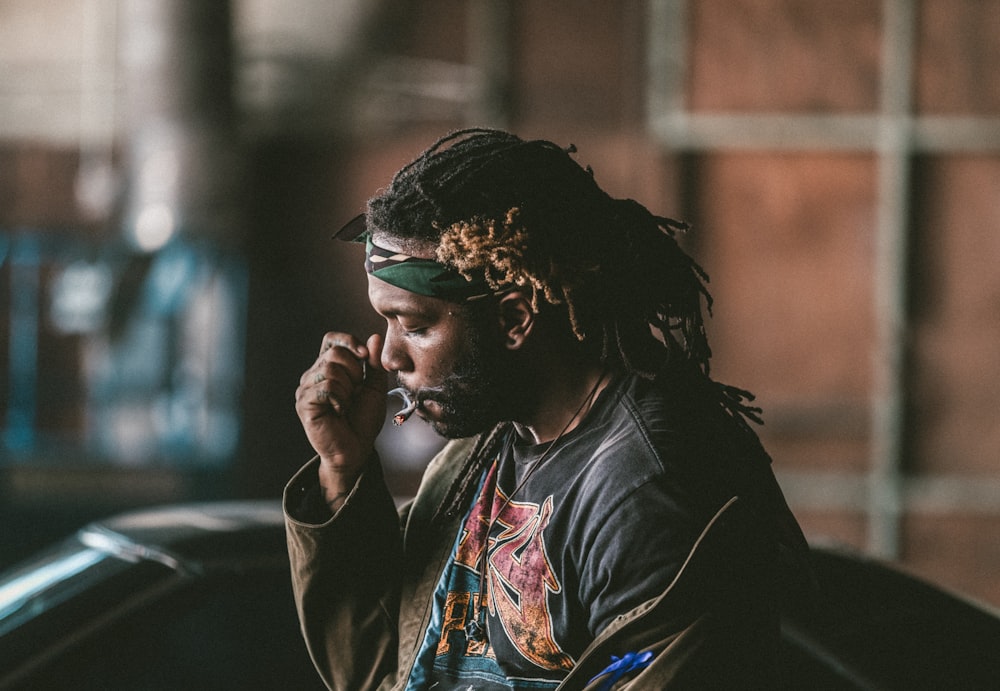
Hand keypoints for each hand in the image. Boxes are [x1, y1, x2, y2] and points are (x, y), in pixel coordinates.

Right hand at [294, 332, 387, 496]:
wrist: (357, 449)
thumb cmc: (363, 420)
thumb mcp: (374, 387)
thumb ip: (374, 363)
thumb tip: (375, 337)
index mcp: (328, 367)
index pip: (332, 339)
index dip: (349, 341)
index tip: (365, 356)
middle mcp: (313, 374)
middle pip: (335, 352)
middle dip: (355, 371)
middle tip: (356, 392)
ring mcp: (306, 388)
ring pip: (331, 369)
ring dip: (348, 389)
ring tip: (346, 404)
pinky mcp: (304, 403)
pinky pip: (326, 387)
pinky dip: (340, 399)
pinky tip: (338, 411)